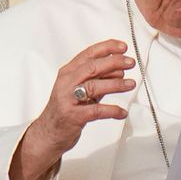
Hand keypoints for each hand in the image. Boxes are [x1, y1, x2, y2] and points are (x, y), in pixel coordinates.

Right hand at [31, 39, 135, 153]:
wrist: (49, 132)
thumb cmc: (67, 108)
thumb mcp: (81, 88)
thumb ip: (98, 78)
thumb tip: (120, 70)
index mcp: (68, 72)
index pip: (89, 54)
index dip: (107, 48)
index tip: (123, 47)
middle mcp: (67, 83)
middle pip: (92, 67)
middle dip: (114, 62)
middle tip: (130, 62)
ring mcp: (69, 99)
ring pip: (94, 86)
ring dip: (116, 84)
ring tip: (130, 84)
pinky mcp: (74, 116)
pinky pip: (96, 110)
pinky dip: (112, 111)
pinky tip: (122, 112)